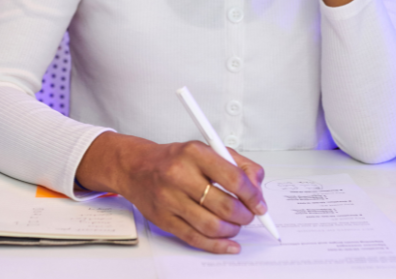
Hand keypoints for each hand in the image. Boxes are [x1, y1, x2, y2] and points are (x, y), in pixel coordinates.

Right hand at [75, 133, 267, 253]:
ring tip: (235, 225)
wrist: (136, 168)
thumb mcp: (207, 150)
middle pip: (225, 205)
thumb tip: (257, 189)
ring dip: (232, 230)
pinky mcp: (164, 220)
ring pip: (212, 226)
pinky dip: (217, 246)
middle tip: (249, 215)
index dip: (253, 196)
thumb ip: (238, 165)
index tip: (259, 204)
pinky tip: (228, 244)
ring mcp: (170, 199)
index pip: (234, 178)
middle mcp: (180, 175)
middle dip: (244, 215)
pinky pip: (195, 239)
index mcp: (195, 153)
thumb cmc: (174, 159)